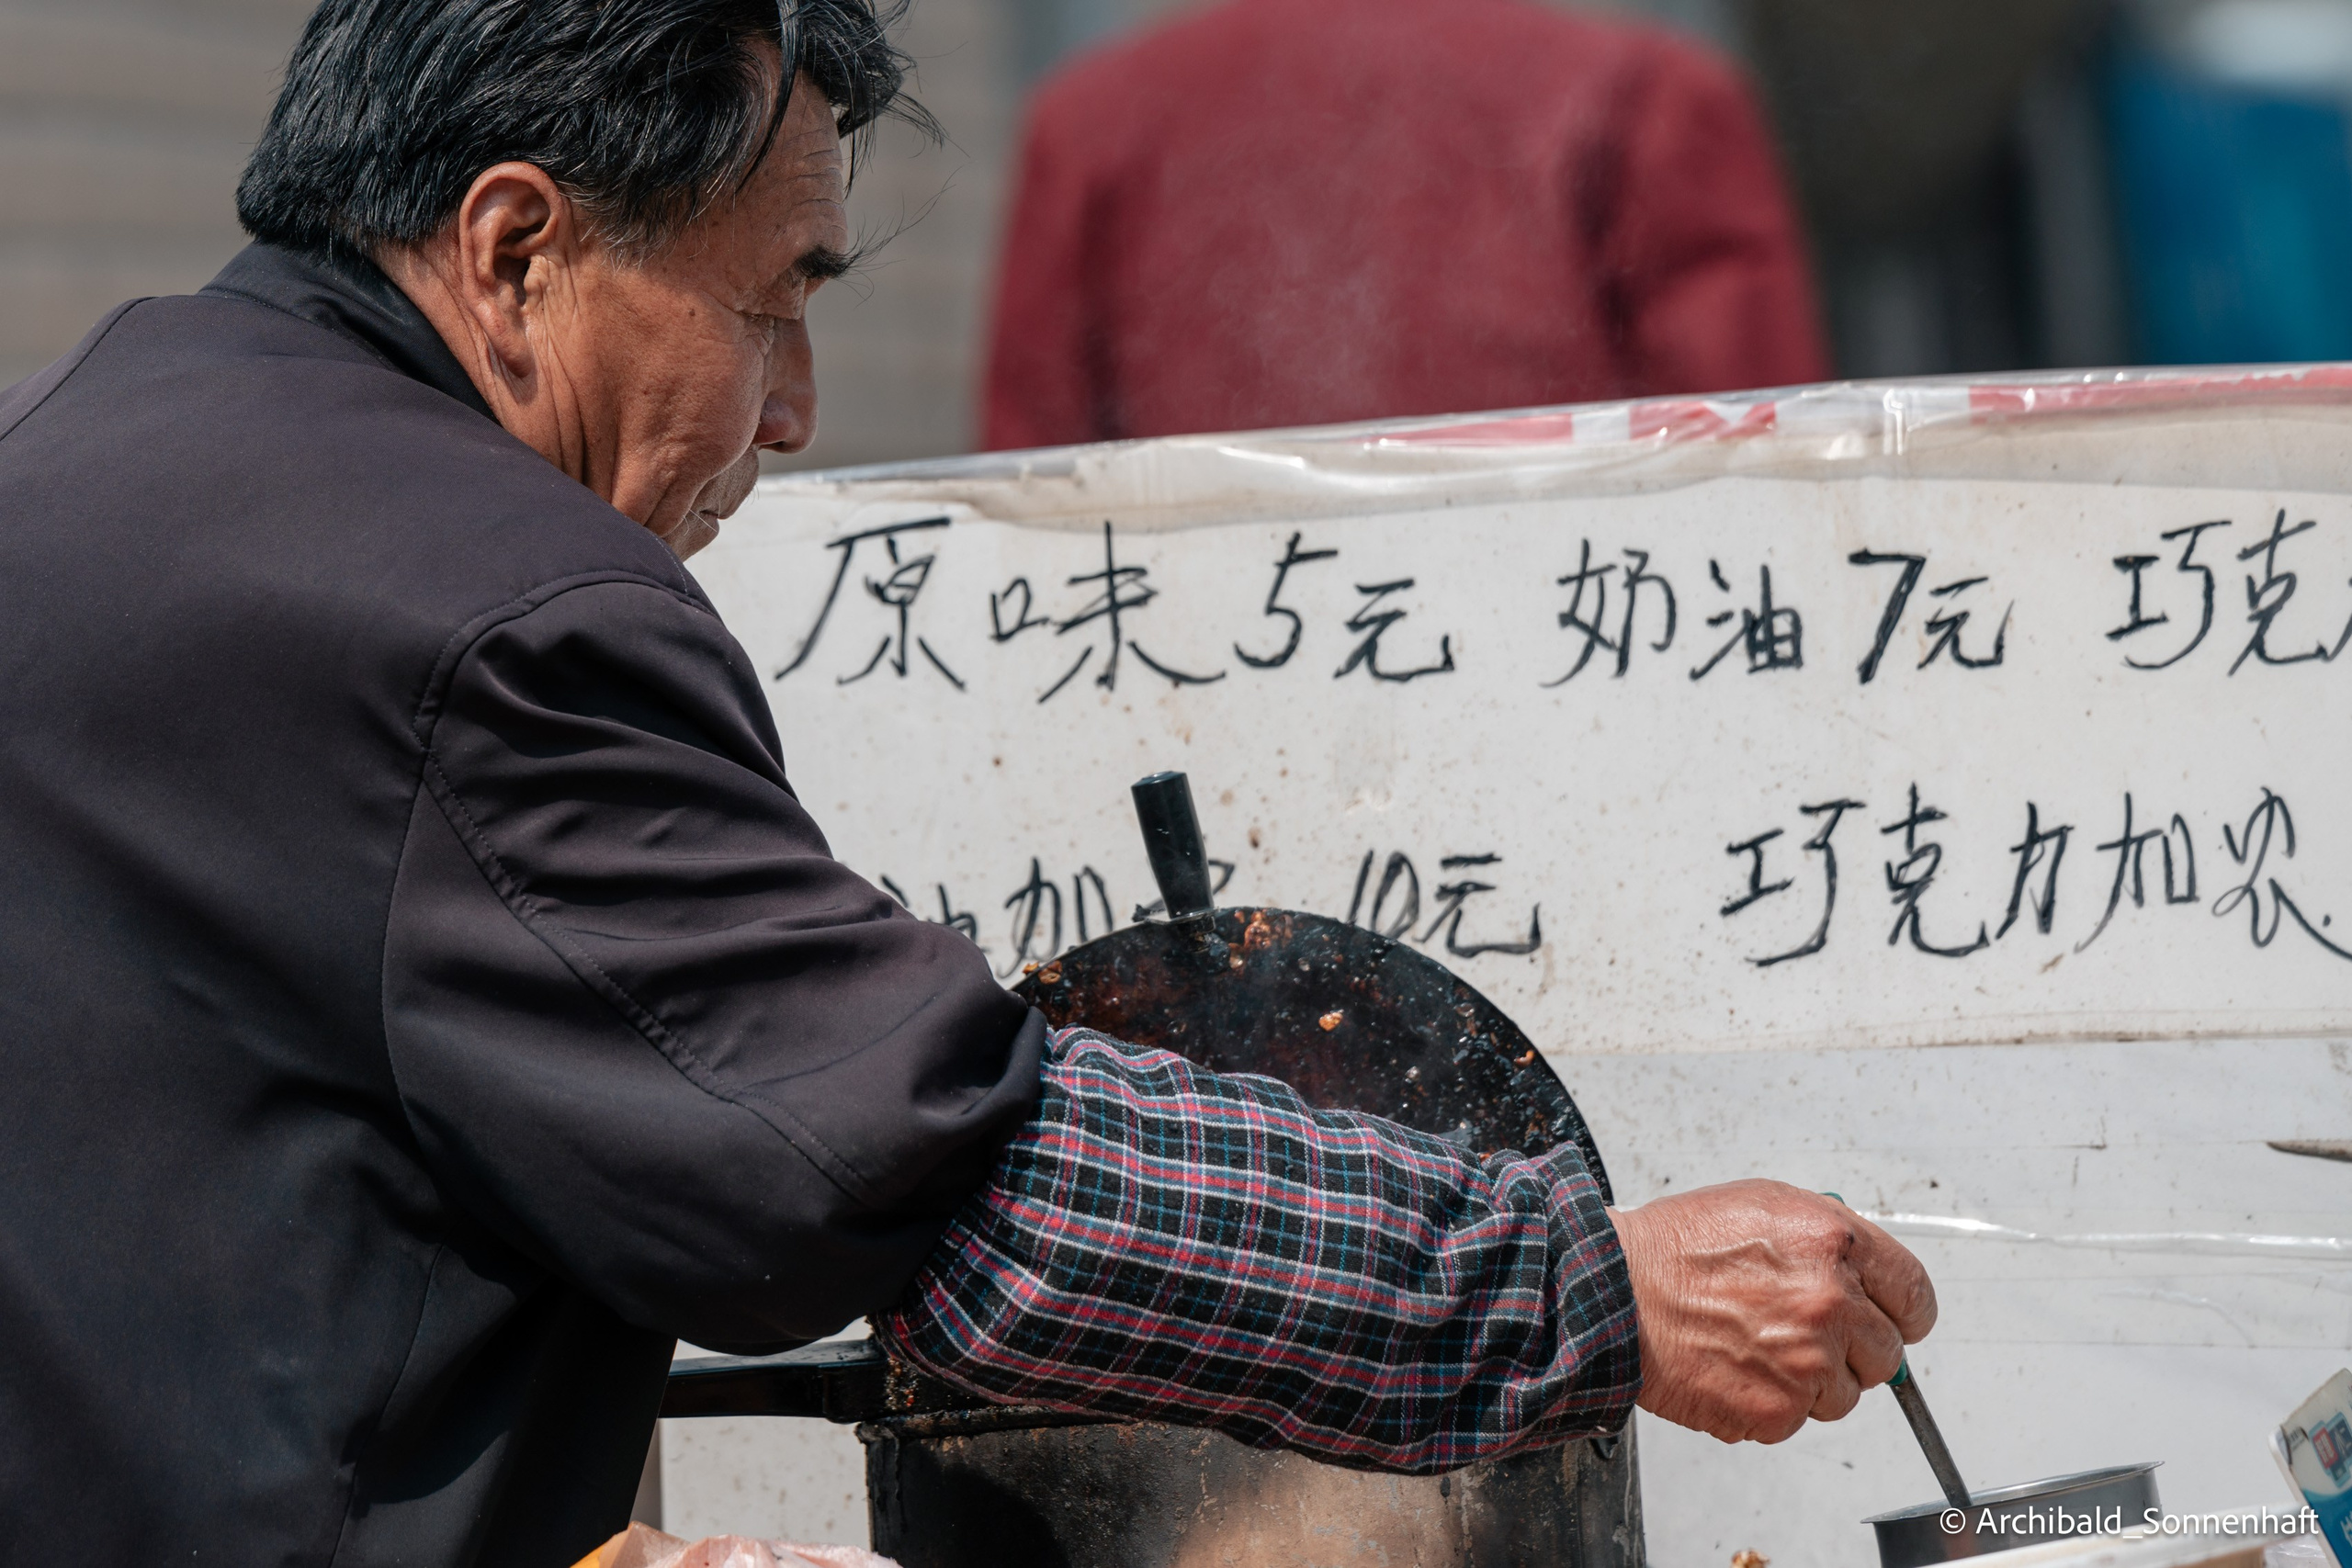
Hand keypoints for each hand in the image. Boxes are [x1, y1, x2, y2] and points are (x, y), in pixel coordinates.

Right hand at [1607, 1180, 1935, 1443]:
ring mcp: (1808, 1364)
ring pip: (1845, 1394)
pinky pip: (1800, 1419)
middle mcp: (1831, 1304)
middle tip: (1800, 1331)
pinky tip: (1736, 1367)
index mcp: (1835, 1245)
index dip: (1901, 1312)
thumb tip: (1869, 1279)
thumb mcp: (1764, 1205)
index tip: (1891, 1320)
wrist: (1614, 1291)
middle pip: (1886, 1353)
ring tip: (1755, 1345)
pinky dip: (1771, 1402)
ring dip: (1812, 1379)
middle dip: (1851, 1346)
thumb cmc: (1677, 1246)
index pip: (1916, 1296)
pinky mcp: (1778, 1411)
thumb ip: (1830, 1239)